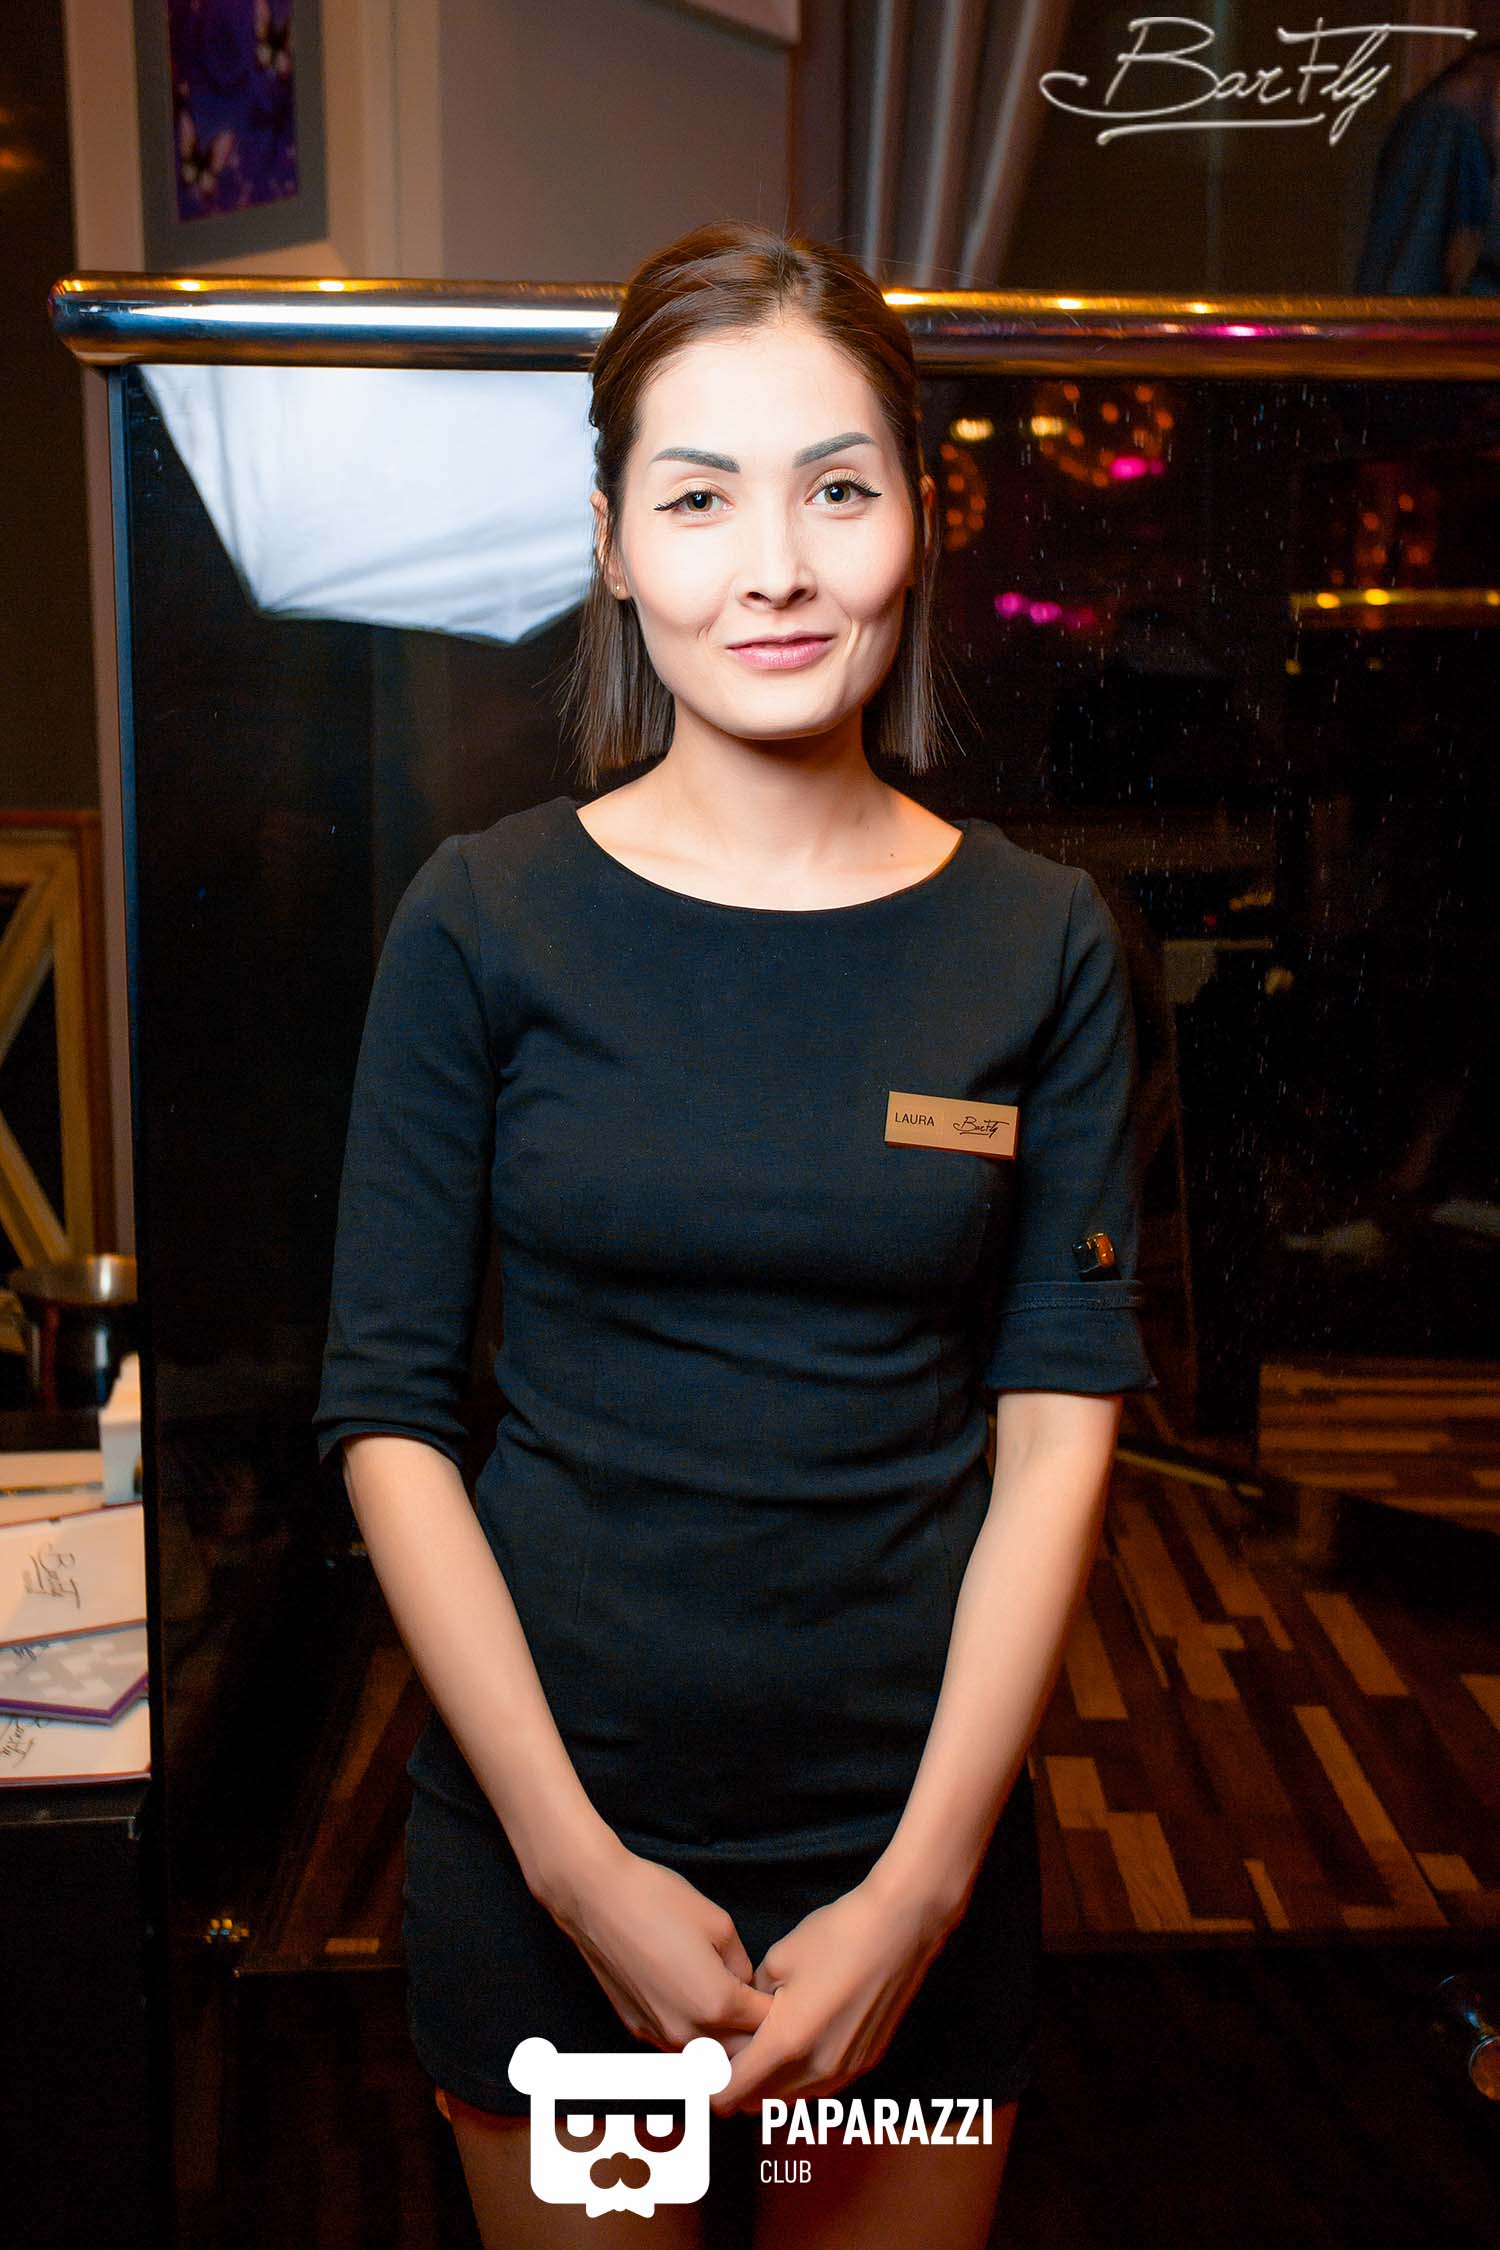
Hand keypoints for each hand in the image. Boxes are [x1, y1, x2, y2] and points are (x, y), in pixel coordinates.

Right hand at [547, 1839, 774, 2056]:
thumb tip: (744, 1984)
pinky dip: (693, 2040)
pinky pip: (677, 2047)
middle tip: (760, 2007)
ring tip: (731, 2012)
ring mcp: (659, 2036)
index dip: (777, 2009)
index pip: (765, 2026)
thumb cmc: (659, 1901)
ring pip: (706, 2060)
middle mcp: (689, 2032)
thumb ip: (741, 1964)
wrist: (596, 1898)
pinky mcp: (636, 2030)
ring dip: (723, 2045)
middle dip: (754, 2036)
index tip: (780, 1993)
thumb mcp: (719, 1923)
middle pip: (739, 2055)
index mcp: (717, 2003)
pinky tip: (694, 2008)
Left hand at [710, 1875, 952, 2117]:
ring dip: (769, 2085)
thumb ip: (752, 2002)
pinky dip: (798, 2078)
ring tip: (759, 2049)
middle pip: (759, 2102)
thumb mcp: (778, 1960)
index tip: (700, 2068)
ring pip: (790, 2099)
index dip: (710, 2086)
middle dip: (737, 2085)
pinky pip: (818, 2087)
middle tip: (725, 2054)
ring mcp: (844, 2071)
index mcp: (787, 2043)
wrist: (898, 1931)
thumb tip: (743, 2020)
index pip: (734, 2092)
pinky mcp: (864, 2064)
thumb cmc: (835, 1937)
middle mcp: (816, 2069)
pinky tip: (796, 2045)